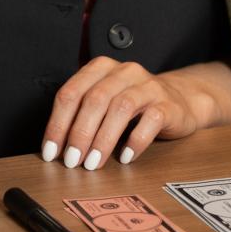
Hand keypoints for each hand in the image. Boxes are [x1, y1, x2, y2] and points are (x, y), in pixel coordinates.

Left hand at [42, 57, 209, 169]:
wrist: (180, 100)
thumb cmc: (134, 106)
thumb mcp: (104, 103)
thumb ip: (81, 116)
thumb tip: (56, 148)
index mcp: (100, 68)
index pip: (70, 94)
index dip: (57, 124)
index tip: (50, 152)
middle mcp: (123, 72)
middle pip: (94, 100)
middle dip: (79, 134)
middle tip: (71, 161)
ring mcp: (148, 86)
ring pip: (121, 108)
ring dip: (103, 139)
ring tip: (93, 163)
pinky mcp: (168, 103)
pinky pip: (151, 120)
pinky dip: (135, 140)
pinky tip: (126, 157)